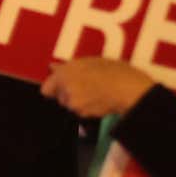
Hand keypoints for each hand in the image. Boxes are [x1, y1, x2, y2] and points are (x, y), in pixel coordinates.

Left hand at [39, 58, 154, 118]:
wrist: (129, 91)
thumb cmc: (115, 72)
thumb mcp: (92, 61)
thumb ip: (70, 66)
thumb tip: (54, 68)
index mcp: (65, 74)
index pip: (46, 89)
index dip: (55, 86)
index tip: (63, 82)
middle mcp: (66, 90)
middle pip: (59, 97)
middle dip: (68, 92)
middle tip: (84, 83)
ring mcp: (74, 104)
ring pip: (70, 105)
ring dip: (78, 100)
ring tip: (95, 90)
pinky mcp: (84, 115)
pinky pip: (81, 111)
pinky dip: (87, 107)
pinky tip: (99, 98)